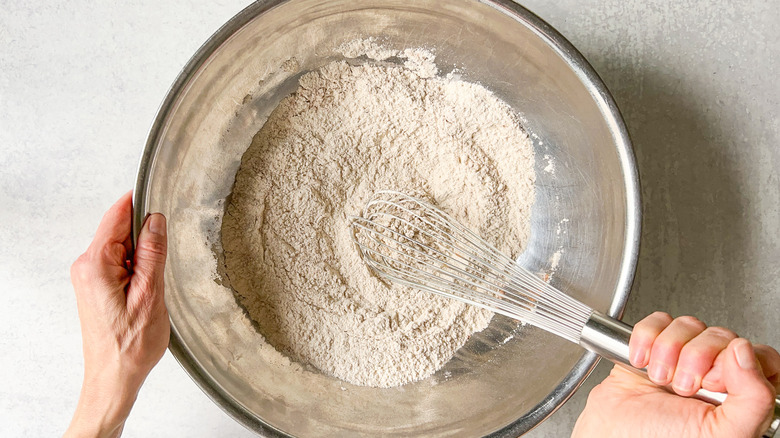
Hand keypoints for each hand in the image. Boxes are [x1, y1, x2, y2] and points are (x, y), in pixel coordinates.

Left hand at [65, 192, 168, 437]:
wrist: (113, 378)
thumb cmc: (131, 346)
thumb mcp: (150, 296)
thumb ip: (152, 254)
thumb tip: (156, 219)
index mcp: (96, 264)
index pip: (117, 215)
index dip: (141, 202)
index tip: (161, 191)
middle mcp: (86, 266)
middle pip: (120, 229)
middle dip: (147, 233)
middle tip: (168, 252)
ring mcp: (89, 277)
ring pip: (122, 246)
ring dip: (143, 253)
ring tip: (158, 279)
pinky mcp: (96, 287)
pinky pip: (119, 262)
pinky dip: (137, 266)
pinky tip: (149, 286)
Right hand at [572, 312, 778, 437]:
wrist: (609, 437)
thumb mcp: (722, 433)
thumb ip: (753, 399)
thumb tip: (746, 351)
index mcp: (739, 398)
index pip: (761, 356)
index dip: (739, 361)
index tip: (717, 383)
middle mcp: (714, 376)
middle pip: (722, 336)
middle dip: (696, 358)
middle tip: (683, 387)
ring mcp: (681, 359)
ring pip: (688, 325)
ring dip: (667, 350)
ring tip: (659, 379)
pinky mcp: (651, 347)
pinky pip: (656, 321)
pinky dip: (645, 338)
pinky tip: (641, 362)